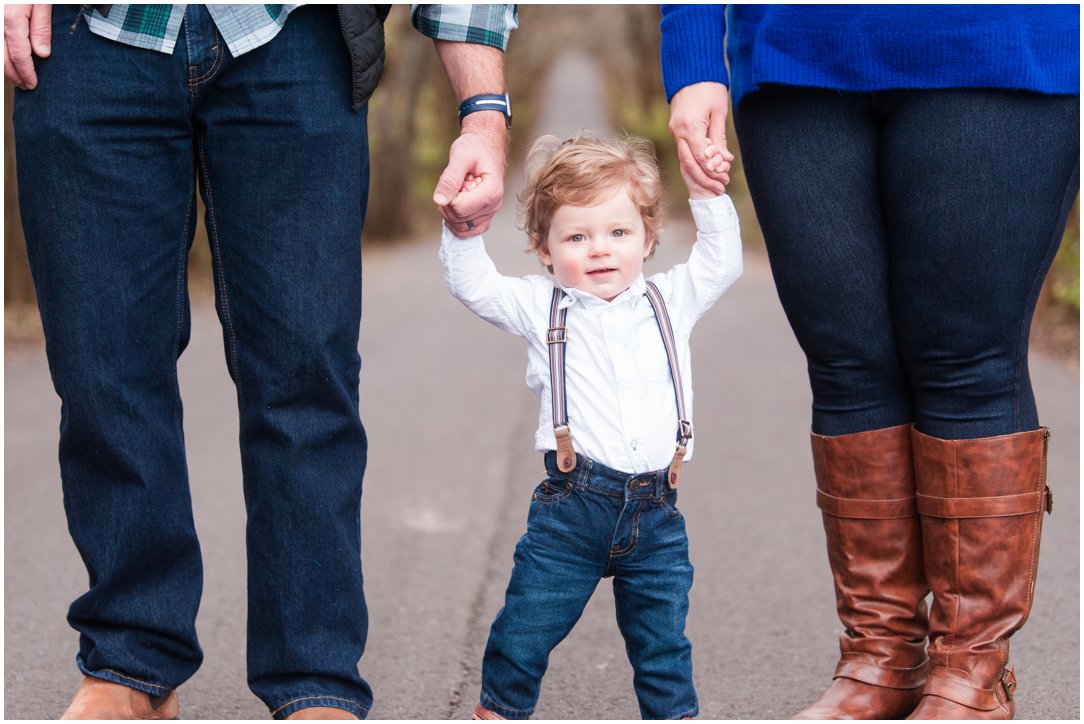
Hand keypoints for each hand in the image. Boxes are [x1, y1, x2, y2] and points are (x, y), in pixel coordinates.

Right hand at [4, 4, 51, 89]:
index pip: (19, 55)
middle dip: (13, 75)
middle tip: (26, 86)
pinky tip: (6, 60)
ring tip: (16, 77)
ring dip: (3, 67)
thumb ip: (41, 28)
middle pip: (1, 57)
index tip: (33, 84)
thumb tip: (41, 55)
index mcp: (12, 19)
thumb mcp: (43, 3)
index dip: (26, 73)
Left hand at [433, 114, 506, 237]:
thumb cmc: (474, 148)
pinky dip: (456, 223)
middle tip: (452, 184)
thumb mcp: (459, 156)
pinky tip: (453, 207)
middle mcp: (494, 205)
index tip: (452, 180)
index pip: (459, 208)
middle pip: (458, 218)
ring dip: (450, 212)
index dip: (448, 196)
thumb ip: (449, 179)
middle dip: (447, 203)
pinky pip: (469, 231)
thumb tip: (439, 201)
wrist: (485, 146)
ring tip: (455, 192)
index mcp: (491, 191)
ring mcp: (490, 212)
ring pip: (461, 227)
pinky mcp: (485, 216)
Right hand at [668, 81, 732, 196]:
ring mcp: (675, 131)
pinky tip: (707, 169)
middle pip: (689, 163)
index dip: (713, 170)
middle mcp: (678, 132)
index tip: (726, 178)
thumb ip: (719, 138)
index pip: (700, 157)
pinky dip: (695, 161)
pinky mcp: (676, 129)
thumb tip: (723, 160)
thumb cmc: (709, 87)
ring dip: (700, 173)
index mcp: (690, 127)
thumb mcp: (719, 112)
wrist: (690, 71)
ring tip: (716, 182)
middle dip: (705, 178)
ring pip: (685, 159)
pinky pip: (684, 150)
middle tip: (721, 188)